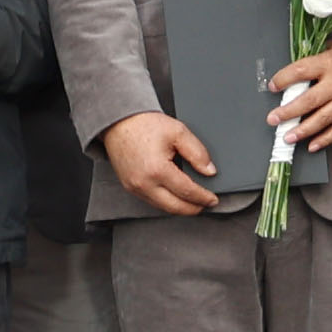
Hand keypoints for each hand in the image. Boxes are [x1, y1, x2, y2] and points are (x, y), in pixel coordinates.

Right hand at [103, 112, 222, 219]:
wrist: (119, 122)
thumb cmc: (144, 124)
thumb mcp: (178, 132)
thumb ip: (197, 152)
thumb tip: (209, 171)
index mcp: (157, 169)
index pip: (187, 192)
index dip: (203, 197)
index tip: (212, 199)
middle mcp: (144, 183)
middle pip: (175, 207)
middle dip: (194, 208)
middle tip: (206, 204)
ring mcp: (135, 188)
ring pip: (163, 208)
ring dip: (180, 208)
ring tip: (193, 202)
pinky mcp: (129, 188)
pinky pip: (152, 202)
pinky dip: (166, 202)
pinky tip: (175, 196)